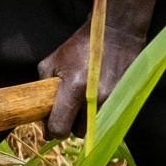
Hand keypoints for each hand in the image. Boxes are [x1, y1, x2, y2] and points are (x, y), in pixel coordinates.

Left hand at [40, 0, 165, 137]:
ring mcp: (113, 101)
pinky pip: (108, 119)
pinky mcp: (125, 100)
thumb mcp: (53, 61)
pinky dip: (100, 114)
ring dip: (86, 121)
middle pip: (77, 133)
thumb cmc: (80, 45)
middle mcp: (95, 99)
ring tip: (83, 102)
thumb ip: (43, 87)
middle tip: (69, 109)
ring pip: (94, 129)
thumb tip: (41, 109)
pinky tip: (97, 99)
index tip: (51, 123)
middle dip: (70, 124)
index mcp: (75, 89)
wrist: (115, 32)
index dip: (52, 129)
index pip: (60, 128)